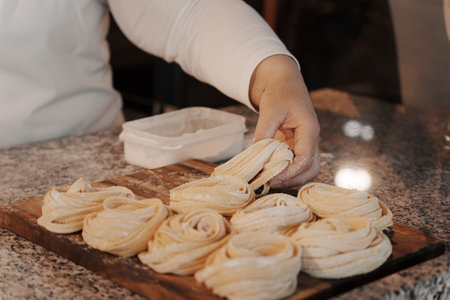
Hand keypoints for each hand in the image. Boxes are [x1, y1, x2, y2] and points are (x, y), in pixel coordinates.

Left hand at [249, 55, 319, 187]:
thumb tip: (258, 156)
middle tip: (271, 182)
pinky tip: (270, 171)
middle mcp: (311, 138)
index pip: (306, 159)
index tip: (273, 178)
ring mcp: (305, 142)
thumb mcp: (270, 111)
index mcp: (309, 129)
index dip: (291, 172)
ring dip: (290, 177)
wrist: (283, 82)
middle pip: (311, 169)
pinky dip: (285, 170)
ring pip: (305, 168)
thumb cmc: (279, 92)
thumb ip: (264, 133)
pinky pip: (295, 162)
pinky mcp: (297, 144)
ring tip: (270, 179)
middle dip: (293, 179)